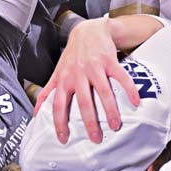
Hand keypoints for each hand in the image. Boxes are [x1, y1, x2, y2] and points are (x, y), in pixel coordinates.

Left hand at [34, 18, 139, 143]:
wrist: (89, 31)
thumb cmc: (73, 56)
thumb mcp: (57, 72)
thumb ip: (47, 92)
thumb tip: (36, 114)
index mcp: (64, 79)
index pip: (59, 104)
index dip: (59, 122)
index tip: (64, 139)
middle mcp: (78, 74)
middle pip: (83, 101)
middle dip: (89, 121)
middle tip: (96, 138)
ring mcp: (94, 67)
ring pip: (103, 91)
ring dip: (110, 110)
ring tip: (115, 125)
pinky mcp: (109, 61)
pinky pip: (121, 77)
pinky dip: (129, 89)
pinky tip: (135, 102)